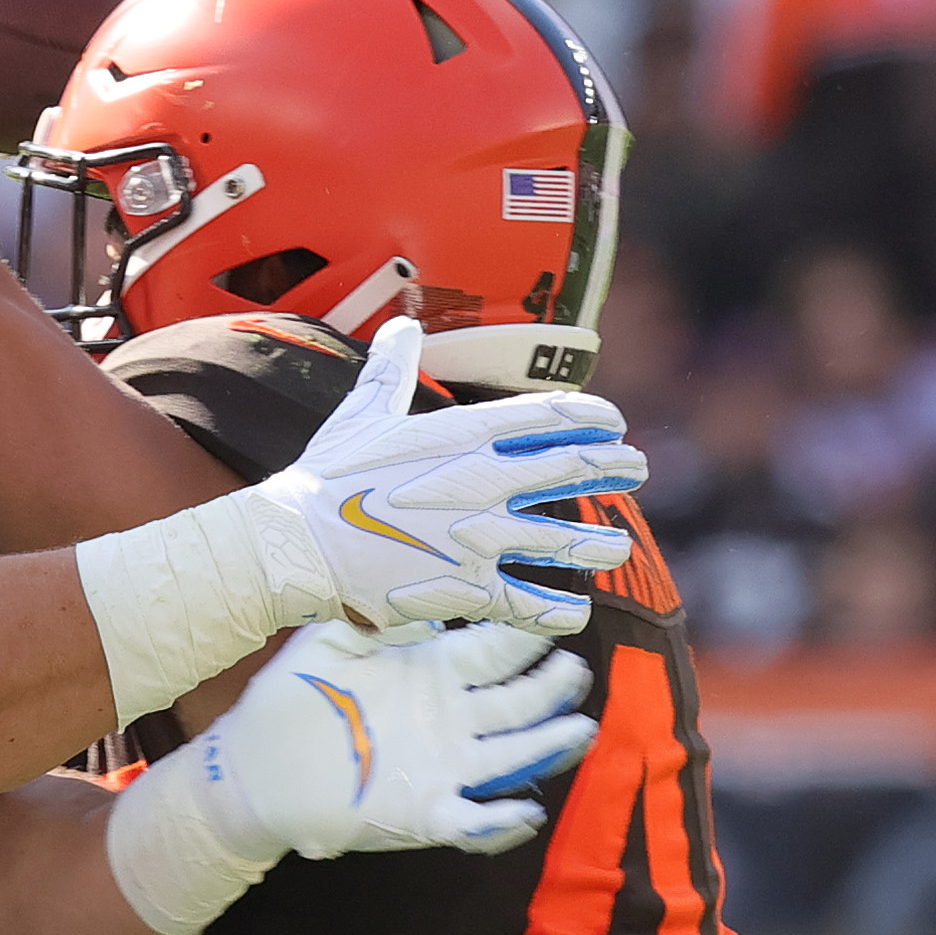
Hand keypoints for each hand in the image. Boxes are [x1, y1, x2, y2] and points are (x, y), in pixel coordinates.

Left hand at [105, 620, 594, 934]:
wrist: (254, 767)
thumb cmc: (294, 695)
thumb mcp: (335, 639)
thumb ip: (382, 612)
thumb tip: (427, 573)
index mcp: (432, 671)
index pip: (495, 649)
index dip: (528, 634)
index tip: (561, 611)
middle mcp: (450, 718)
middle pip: (519, 701)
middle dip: (551, 687)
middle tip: (575, 670)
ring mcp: (444, 767)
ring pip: (512, 756)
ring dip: (547, 745)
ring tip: (581, 730)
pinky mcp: (426, 814)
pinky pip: (475, 821)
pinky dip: (502, 820)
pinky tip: (525, 809)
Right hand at [249, 317, 647, 639]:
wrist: (298, 544)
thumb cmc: (326, 477)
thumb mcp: (362, 411)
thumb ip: (392, 367)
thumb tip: (401, 324)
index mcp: (463, 434)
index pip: (551, 415)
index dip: (593, 417)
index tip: (614, 423)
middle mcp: (483, 480)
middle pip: (573, 468)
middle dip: (615, 467)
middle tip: (637, 469)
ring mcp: (481, 537)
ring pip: (566, 540)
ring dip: (599, 541)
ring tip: (616, 544)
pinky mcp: (468, 588)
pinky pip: (531, 603)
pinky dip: (559, 609)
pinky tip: (574, 610)